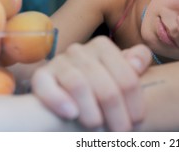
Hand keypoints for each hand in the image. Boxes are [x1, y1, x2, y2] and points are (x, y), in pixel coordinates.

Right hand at [31, 36, 151, 130]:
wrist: (68, 89)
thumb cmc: (103, 81)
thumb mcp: (123, 70)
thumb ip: (138, 61)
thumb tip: (137, 64)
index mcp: (103, 46)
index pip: (126, 76)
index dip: (134, 101)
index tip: (137, 120)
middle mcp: (80, 50)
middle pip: (104, 84)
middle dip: (116, 112)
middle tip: (121, 131)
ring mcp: (59, 62)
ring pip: (78, 85)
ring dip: (91, 111)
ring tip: (98, 128)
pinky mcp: (41, 76)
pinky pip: (46, 86)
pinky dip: (59, 100)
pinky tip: (72, 114)